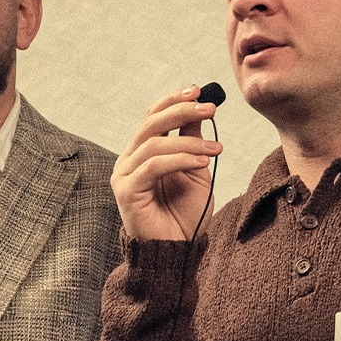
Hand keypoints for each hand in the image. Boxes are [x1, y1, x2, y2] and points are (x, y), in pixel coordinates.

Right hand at [112, 86, 222, 239]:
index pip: (153, 117)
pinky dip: (179, 159)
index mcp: (143, 152)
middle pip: (151, 124)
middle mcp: (129, 160)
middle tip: (210, 108)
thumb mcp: (195, 170)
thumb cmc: (185, 214)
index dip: (174, 101)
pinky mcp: (127, 191)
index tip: (198, 90)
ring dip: (189, 143)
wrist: (178, 250)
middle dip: (182, 111)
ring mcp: (124, 175)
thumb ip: (192, 141)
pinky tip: (202, 162)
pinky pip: (153, 166)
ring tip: (216, 151)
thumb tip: (201, 110)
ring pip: (154, 144)